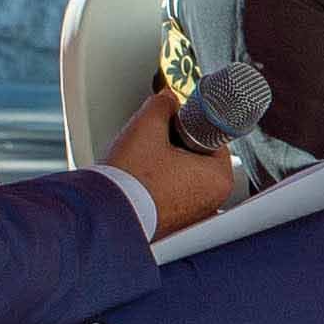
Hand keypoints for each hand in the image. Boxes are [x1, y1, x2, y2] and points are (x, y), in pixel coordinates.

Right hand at [102, 86, 240, 241]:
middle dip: (176, 145)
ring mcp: (194, 215)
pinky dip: (159, 184)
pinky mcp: (175, 223)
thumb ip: (162, 106)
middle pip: (198, 157)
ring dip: (166, 164)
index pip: (211, 137)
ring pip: (184, 176)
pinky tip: (141, 178)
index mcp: (219, 178)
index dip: (189, 125)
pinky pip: (171, 194)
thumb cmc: (130, 181)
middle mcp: (212, 201)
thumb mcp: (146, 128)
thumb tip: (167, 100)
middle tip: (155, 142)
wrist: (104, 215)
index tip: (174, 122)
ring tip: (145, 162)